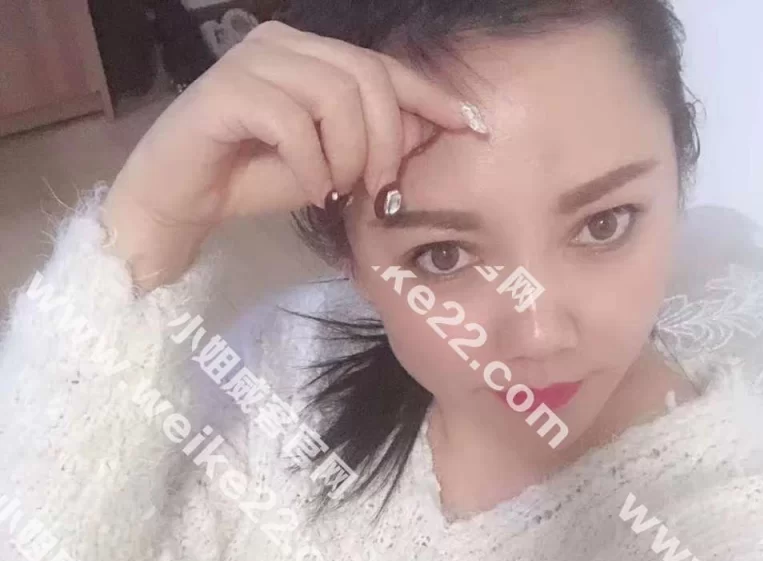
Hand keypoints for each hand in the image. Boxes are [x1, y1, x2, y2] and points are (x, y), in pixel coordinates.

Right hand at [102, 20, 477, 288]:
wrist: (179, 201)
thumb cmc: (251, 179)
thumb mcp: (328, 165)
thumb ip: (371, 143)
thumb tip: (430, 129)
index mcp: (310, 54)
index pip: (383, 67)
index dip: (431, 95)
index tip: (470, 125)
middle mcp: (283, 44)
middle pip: (366, 76)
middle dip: (387, 140)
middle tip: (379, 189)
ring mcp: (252, 60)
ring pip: (334, 95)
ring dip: (348, 156)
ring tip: (335, 191)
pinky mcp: (226, 90)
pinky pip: (293, 122)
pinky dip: (311, 166)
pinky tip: (309, 192)